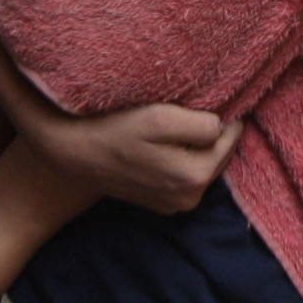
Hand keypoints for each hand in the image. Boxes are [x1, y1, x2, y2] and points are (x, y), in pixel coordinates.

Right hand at [16, 97, 241, 213]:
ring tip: (166, 126)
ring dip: (191, 143)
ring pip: (201, 162)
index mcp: (195, 178)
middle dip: (206, 130)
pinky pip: (182, 172)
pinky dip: (177, 156)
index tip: (198, 98)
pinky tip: (155, 144)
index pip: (230, 135)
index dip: (219, 111)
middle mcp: (189, 199)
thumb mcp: (160, 119)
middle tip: (180, 109)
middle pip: (217, 152)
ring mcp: (174, 204)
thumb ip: (201, 124)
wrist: (72, 152)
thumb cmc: (113, 130)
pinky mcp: (160, 202)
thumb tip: (224, 125)